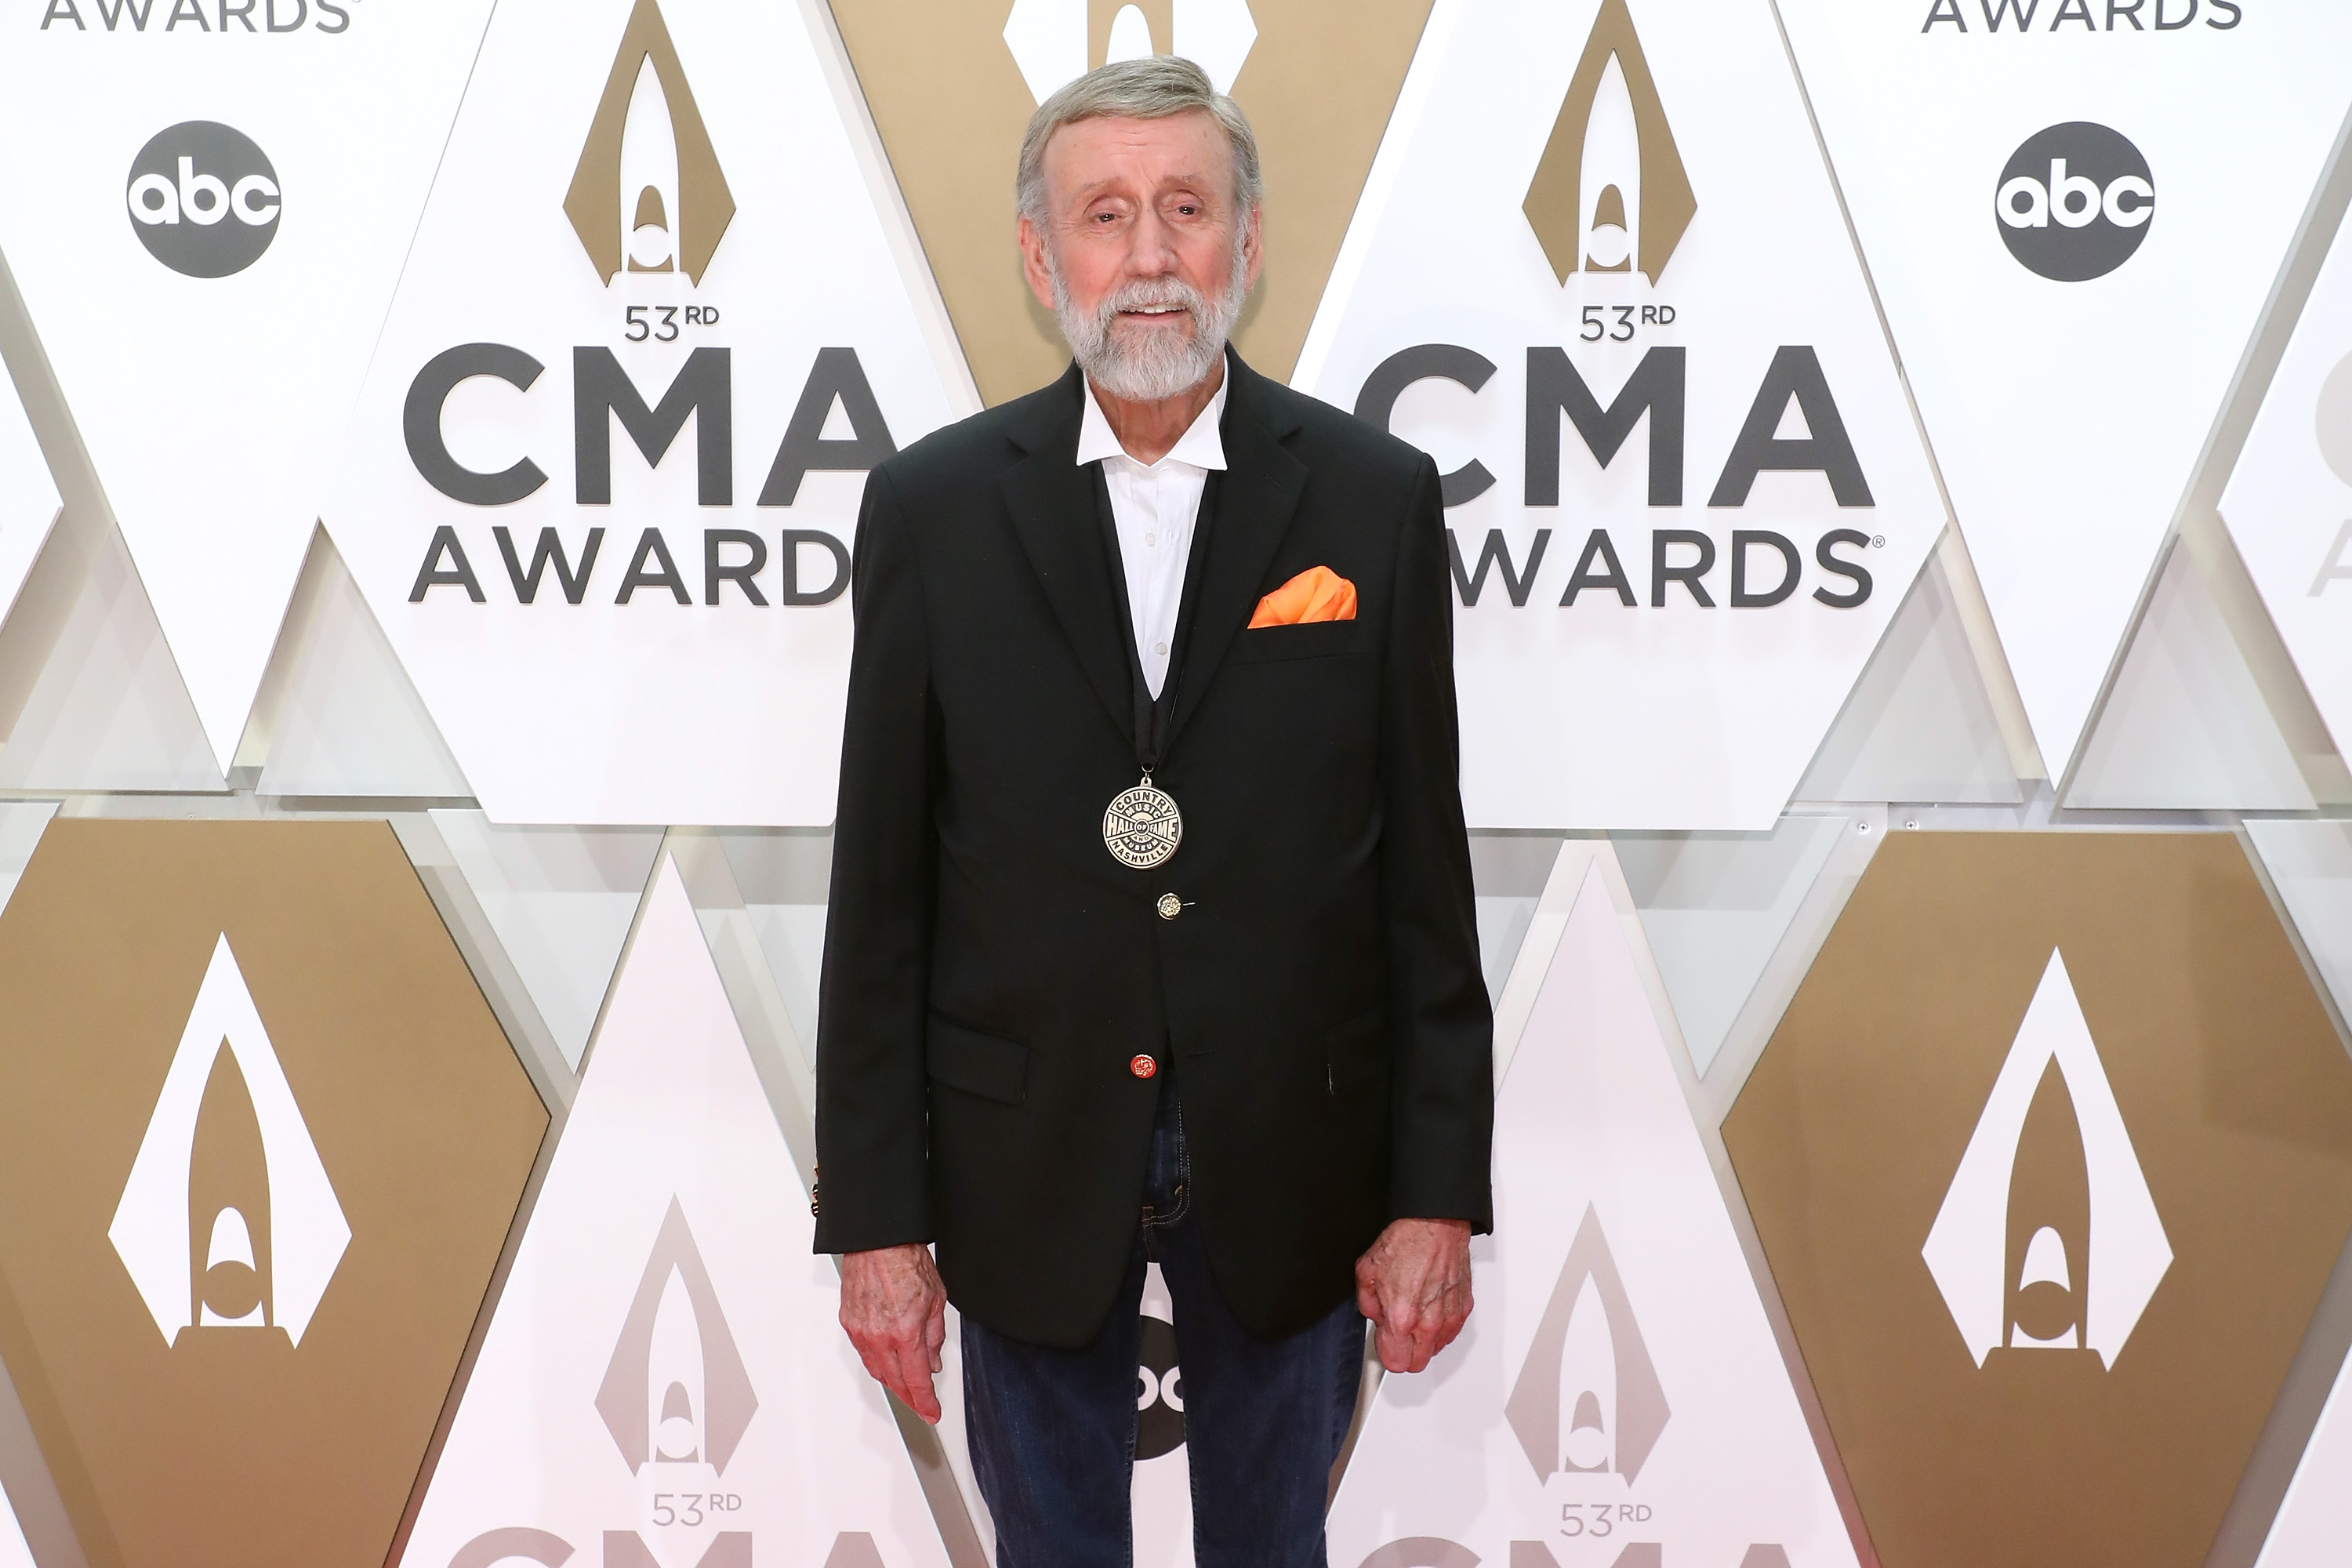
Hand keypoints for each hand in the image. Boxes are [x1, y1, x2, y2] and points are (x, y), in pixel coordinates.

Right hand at [839, 1242, 947, 1421]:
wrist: (878, 1241)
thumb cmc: (907, 1261)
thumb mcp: (937, 1300)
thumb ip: (935, 1337)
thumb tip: (933, 1363)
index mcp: (905, 1332)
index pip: (917, 1381)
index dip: (926, 1402)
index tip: (932, 1412)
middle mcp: (880, 1337)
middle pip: (895, 1382)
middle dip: (911, 1397)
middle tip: (923, 1404)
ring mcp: (861, 1332)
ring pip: (877, 1371)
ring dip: (893, 1383)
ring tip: (907, 1387)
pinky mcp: (849, 1323)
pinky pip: (864, 1354)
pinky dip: (878, 1364)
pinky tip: (887, 1364)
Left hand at [1354, 1217, 1473, 1372]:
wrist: (1435, 1223)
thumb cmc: (1406, 1242)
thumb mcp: (1367, 1272)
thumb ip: (1368, 1305)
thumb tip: (1376, 1317)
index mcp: (1401, 1317)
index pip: (1395, 1363)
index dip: (1386, 1351)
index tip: (1384, 1339)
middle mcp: (1428, 1322)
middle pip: (1417, 1364)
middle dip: (1404, 1352)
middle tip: (1397, 1332)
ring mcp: (1449, 1317)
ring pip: (1435, 1348)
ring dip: (1423, 1339)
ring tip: (1414, 1313)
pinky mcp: (1463, 1308)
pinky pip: (1450, 1332)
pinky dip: (1439, 1325)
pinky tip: (1429, 1306)